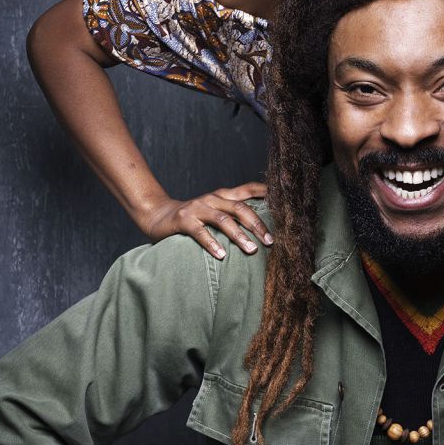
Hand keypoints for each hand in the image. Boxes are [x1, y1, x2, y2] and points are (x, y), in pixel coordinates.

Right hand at [140, 182, 271, 258]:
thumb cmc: (194, 217)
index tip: (284, 201)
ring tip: (251, 250)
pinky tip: (221, 255)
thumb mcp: (216, 210)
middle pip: (240, 208)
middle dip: (257, 224)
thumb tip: (263, 227)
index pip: (248, 189)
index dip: (265, 192)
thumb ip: (235, 214)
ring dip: (239, 235)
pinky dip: (212, 243)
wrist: (159, 216)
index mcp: (223, 196)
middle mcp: (213, 199)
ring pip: (223, 220)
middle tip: (270, 241)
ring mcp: (198, 208)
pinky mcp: (183, 220)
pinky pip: (200, 232)